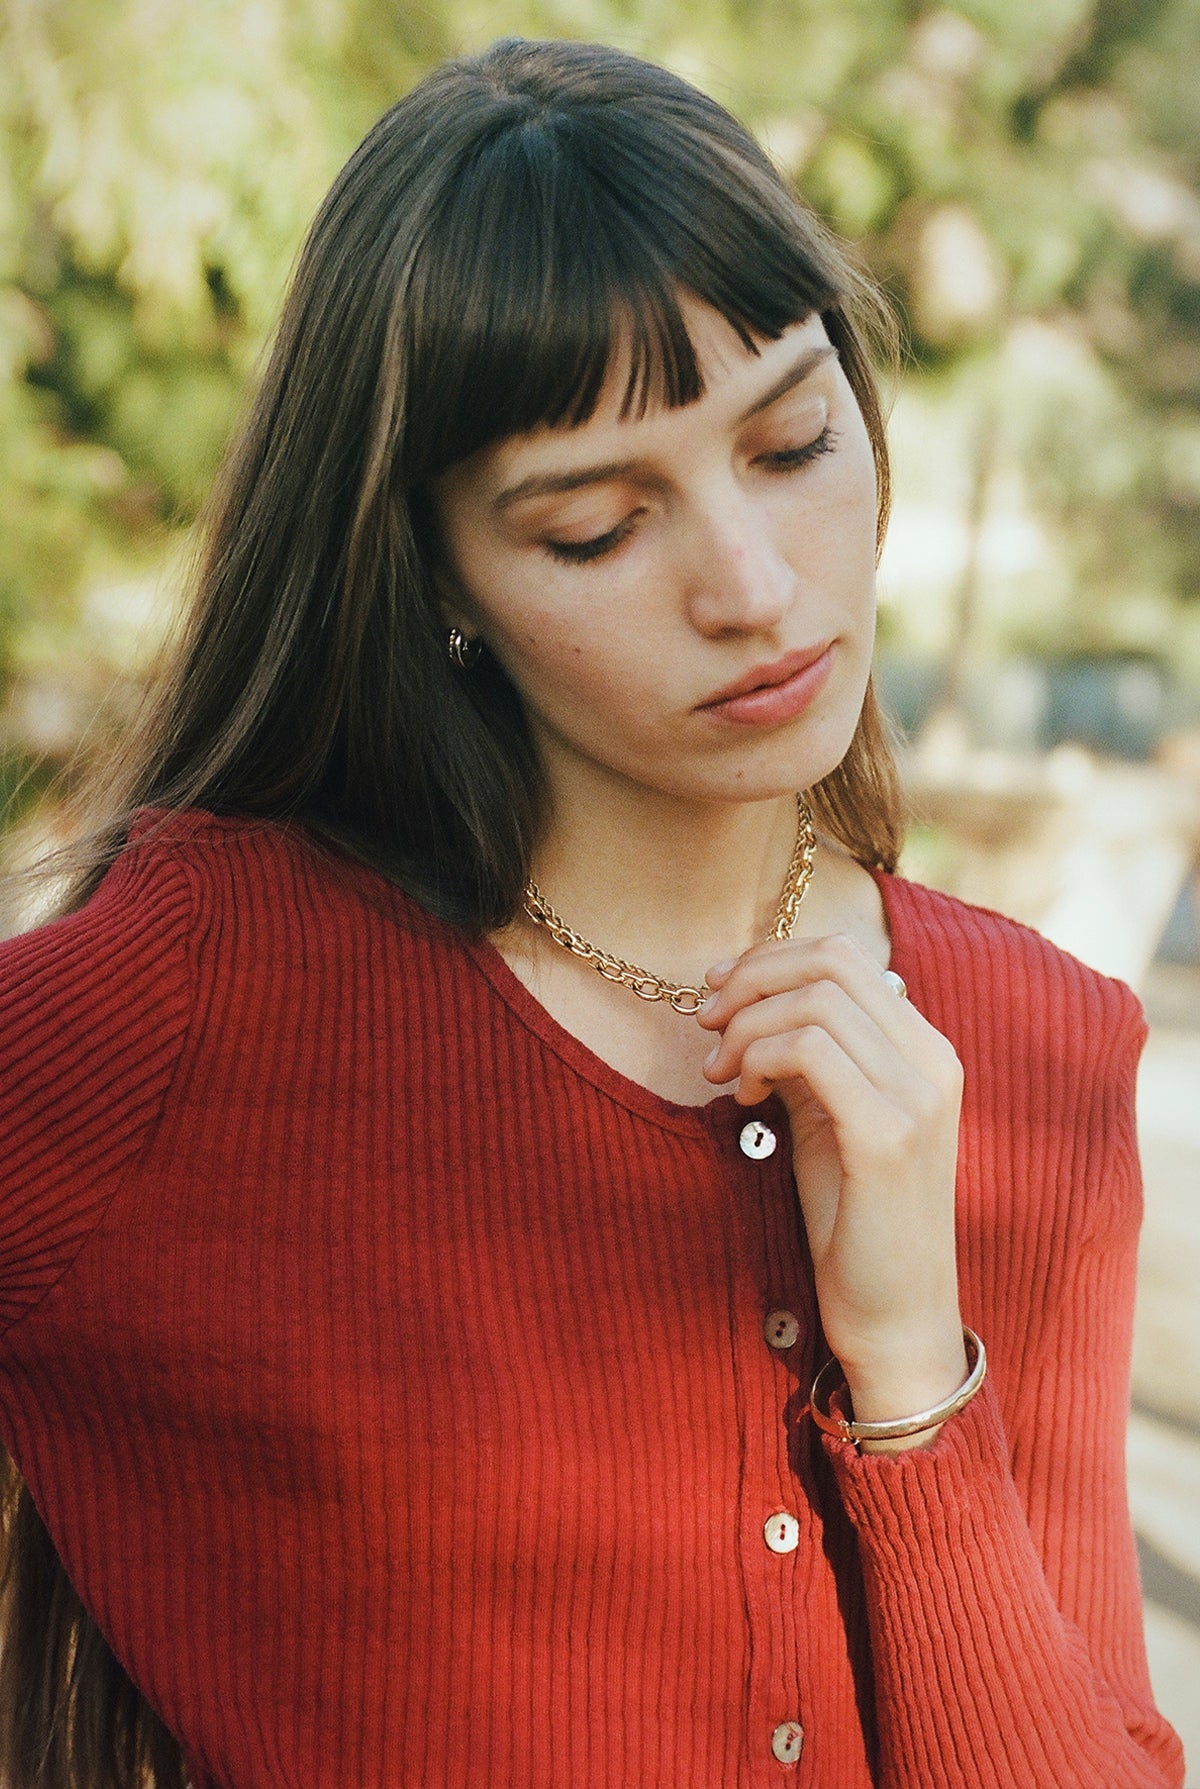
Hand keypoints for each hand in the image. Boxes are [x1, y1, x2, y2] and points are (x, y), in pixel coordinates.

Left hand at [698, 933, 966, 1448]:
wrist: (896, 1315)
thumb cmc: (854, 1217)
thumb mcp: (829, 1115)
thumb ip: (808, 1055)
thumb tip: (750, 1000)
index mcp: (925, 1049)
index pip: (844, 956)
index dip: (769, 959)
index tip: (716, 990)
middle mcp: (933, 1062)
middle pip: (829, 963)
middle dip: (750, 980)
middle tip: (706, 1024)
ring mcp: (918, 1097)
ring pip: (814, 1002)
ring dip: (747, 1026)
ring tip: (723, 1072)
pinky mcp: (889, 1137)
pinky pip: (809, 1052)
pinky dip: (759, 1058)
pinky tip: (744, 1095)